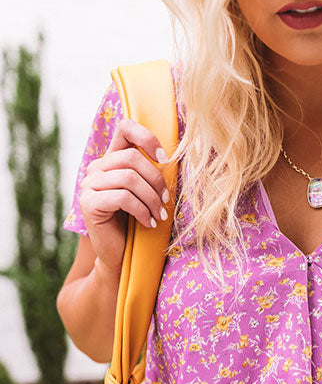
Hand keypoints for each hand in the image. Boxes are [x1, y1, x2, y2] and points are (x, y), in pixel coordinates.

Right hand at [78, 119, 170, 277]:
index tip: (164, 159)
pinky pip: (122, 197)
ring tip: (159, 215)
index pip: (125, 129)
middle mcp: (96, 168)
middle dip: (156, 180)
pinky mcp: (88, 203)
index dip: (146, 138)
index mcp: (110, 160)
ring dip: (151, 198)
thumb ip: (150, 172)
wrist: (119, 255)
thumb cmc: (136, 223)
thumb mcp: (145, 193)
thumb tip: (171, 157)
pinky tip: (148, 223)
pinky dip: (141, 210)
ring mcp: (88, 185)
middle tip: (166, 201)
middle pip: (131, 158)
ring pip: (128, 178)